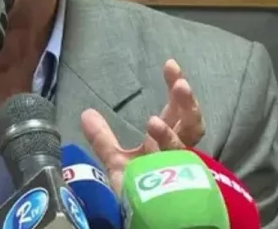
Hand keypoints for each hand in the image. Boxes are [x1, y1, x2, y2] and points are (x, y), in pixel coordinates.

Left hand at [80, 59, 204, 192]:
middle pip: (191, 124)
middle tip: (180, 84)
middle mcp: (180, 154)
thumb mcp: (118, 163)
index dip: (176, 87)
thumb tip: (85, 113)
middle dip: (186, 103)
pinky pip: (179, 177)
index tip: (171, 65)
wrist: (152, 221)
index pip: (178, 110)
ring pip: (185, 148)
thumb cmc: (140, 192)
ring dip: (170, 135)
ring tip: (153, 122)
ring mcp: (182, 173)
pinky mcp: (181, 191)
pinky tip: (155, 157)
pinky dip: (167, 165)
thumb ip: (104, 140)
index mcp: (169, 142)